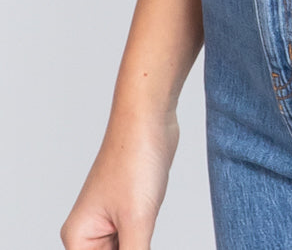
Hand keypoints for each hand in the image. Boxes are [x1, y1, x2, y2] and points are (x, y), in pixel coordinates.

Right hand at [60, 109, 177, 249]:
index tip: (135, 246)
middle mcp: (89, 232)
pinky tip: (151, 235)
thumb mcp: (138, 220)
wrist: (150, 116)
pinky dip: (144, 246)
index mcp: (79, 237)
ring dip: (139, 249)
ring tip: (146, 224)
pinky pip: (135, 242)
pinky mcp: (130, 211)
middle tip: (144, 240)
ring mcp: (110, 221)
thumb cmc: (135, 157)